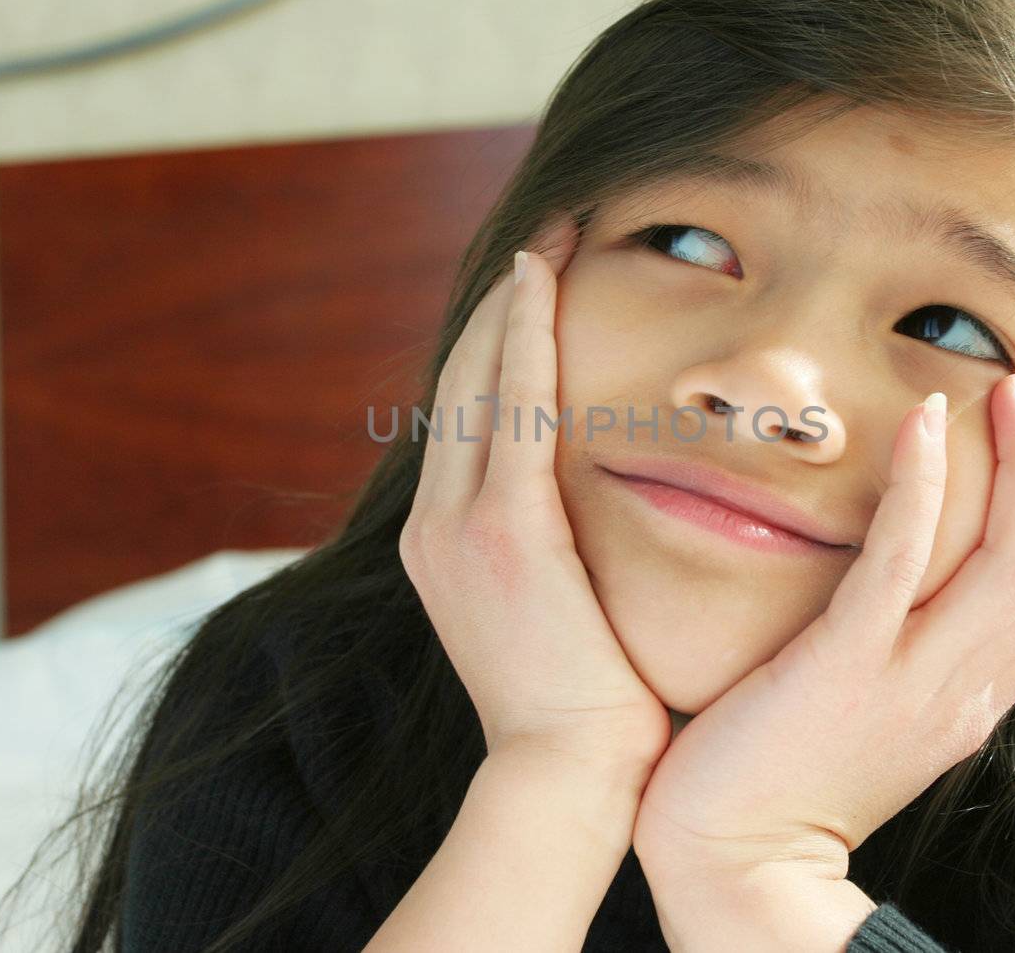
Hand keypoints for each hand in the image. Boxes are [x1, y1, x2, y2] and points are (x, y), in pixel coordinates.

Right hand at [399, 215, 673, 779]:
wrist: (565, 777)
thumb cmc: (578, 704)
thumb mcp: (543, 616)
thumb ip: (543, 550)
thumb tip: (580, 511)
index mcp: (440, 541)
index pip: (465, 419)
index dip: (493, 343)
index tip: (532, 286)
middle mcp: (434, 524)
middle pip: (461, 384)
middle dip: (502, 305)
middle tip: (544, 237)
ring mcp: (460, 527)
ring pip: (481, 382)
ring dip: (514, 302)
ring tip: (548, 238)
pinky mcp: (506, 534)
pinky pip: (516, 412)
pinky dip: (526, 340)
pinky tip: (543, 284)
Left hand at [632, 374, 1014, 880]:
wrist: (736, 859)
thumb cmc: (797, 775)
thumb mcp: (892, 712)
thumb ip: (933, 651)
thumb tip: (954, 584)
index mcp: (980, 697)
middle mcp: (966, 689)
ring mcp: (911, 680)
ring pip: (1011, 562)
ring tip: (1012, 390)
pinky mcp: (843, 667)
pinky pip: (900, 563)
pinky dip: (922, 486)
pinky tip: (921, 422)